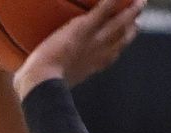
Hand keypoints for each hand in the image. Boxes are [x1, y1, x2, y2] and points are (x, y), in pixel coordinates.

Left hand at [13, 0, 144, 98]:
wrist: (43, 83)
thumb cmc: (40, 87)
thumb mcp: (50, 83)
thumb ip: (49, 78)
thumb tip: (30, 80)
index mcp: (91, 66)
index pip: (111, 54)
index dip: (121, 45)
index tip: (128, 37)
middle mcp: (97, 54)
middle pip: (120, 39)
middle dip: (131, 28)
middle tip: (140, 18)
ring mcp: (92, 41)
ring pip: (117, 24)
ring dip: (129, 12)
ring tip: (140, 2)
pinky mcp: (82, 29)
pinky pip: (101, 12)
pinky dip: (110, 3)